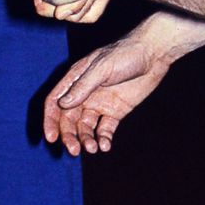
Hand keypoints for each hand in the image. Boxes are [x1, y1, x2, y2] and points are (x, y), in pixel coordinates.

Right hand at [42, 33, 173, 153]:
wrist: (154, 54)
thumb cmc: (126, 53)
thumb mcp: (102, 68)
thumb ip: (83, 86)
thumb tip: (62, 105)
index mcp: (75, 80)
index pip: (55, 102)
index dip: (50, 121)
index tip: (51, 138)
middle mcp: (84, 93)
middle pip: (69, 119)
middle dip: (69, 136)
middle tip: (75, 151)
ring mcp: (100, 103)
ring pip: (85, 127)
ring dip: (86, 139)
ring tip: (93, 149)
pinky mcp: (115, 111)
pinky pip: (104, 129)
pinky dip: (102, 139)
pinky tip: (105, 146)